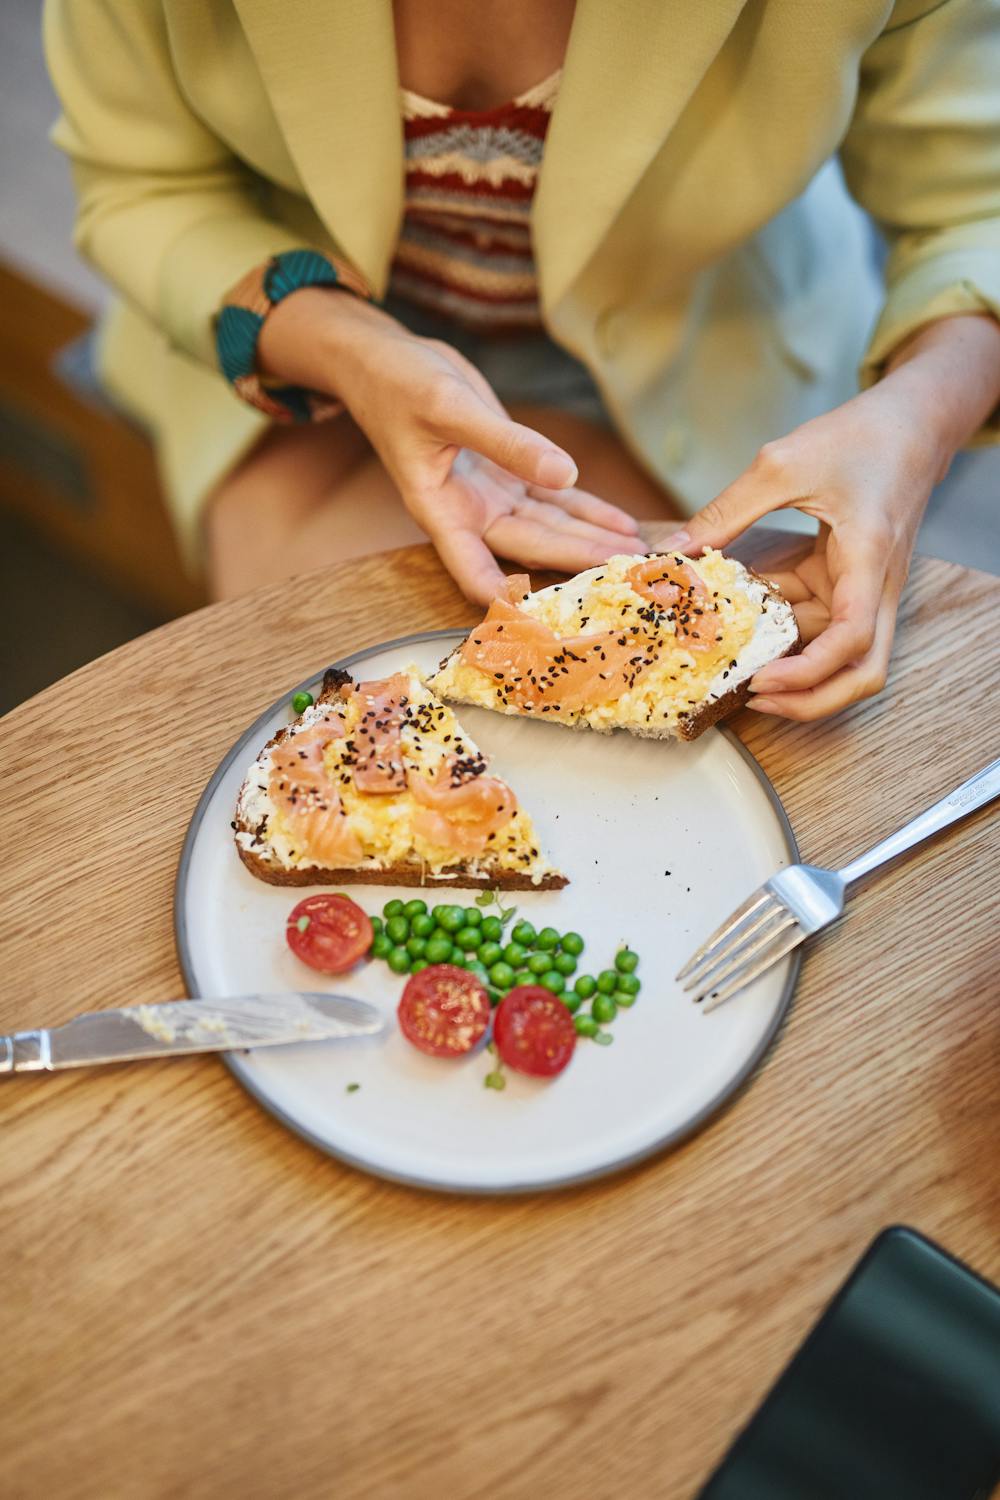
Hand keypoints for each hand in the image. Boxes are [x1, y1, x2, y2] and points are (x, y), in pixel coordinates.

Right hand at [258, 290, 640, 601]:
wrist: (387, 362)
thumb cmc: (400, 385)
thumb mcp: (450, 408)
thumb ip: (508, 444)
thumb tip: (564, 475)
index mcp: (441, 509)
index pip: (473, 569)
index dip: (505, 598)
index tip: (543, 620)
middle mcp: (469, 513)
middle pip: (531, 546)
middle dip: (578, 561)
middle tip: (629, 572)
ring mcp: (492, 496)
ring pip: (551, 527)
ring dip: (591, 539)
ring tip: (638, 554)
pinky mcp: (510, 475)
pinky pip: (556, 501)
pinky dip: (588, 511)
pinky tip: (621, 526)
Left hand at [661, 313, 999, 720]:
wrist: (909, 421)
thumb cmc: (859, 436)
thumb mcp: (782, 465)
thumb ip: (728, 511)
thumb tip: (675, 549)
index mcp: (868, 561)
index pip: (853, 641)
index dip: (809, 673)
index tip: (762, 680)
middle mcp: (874, 587)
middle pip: (860, 673)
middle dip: (810, 698)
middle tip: (751, 697)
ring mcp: (863, 588)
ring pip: (835, 652)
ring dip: (791, 662)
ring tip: (735, 662)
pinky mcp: (849, 581)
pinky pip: (819, 619)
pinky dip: (783, 626)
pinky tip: (741, 618)